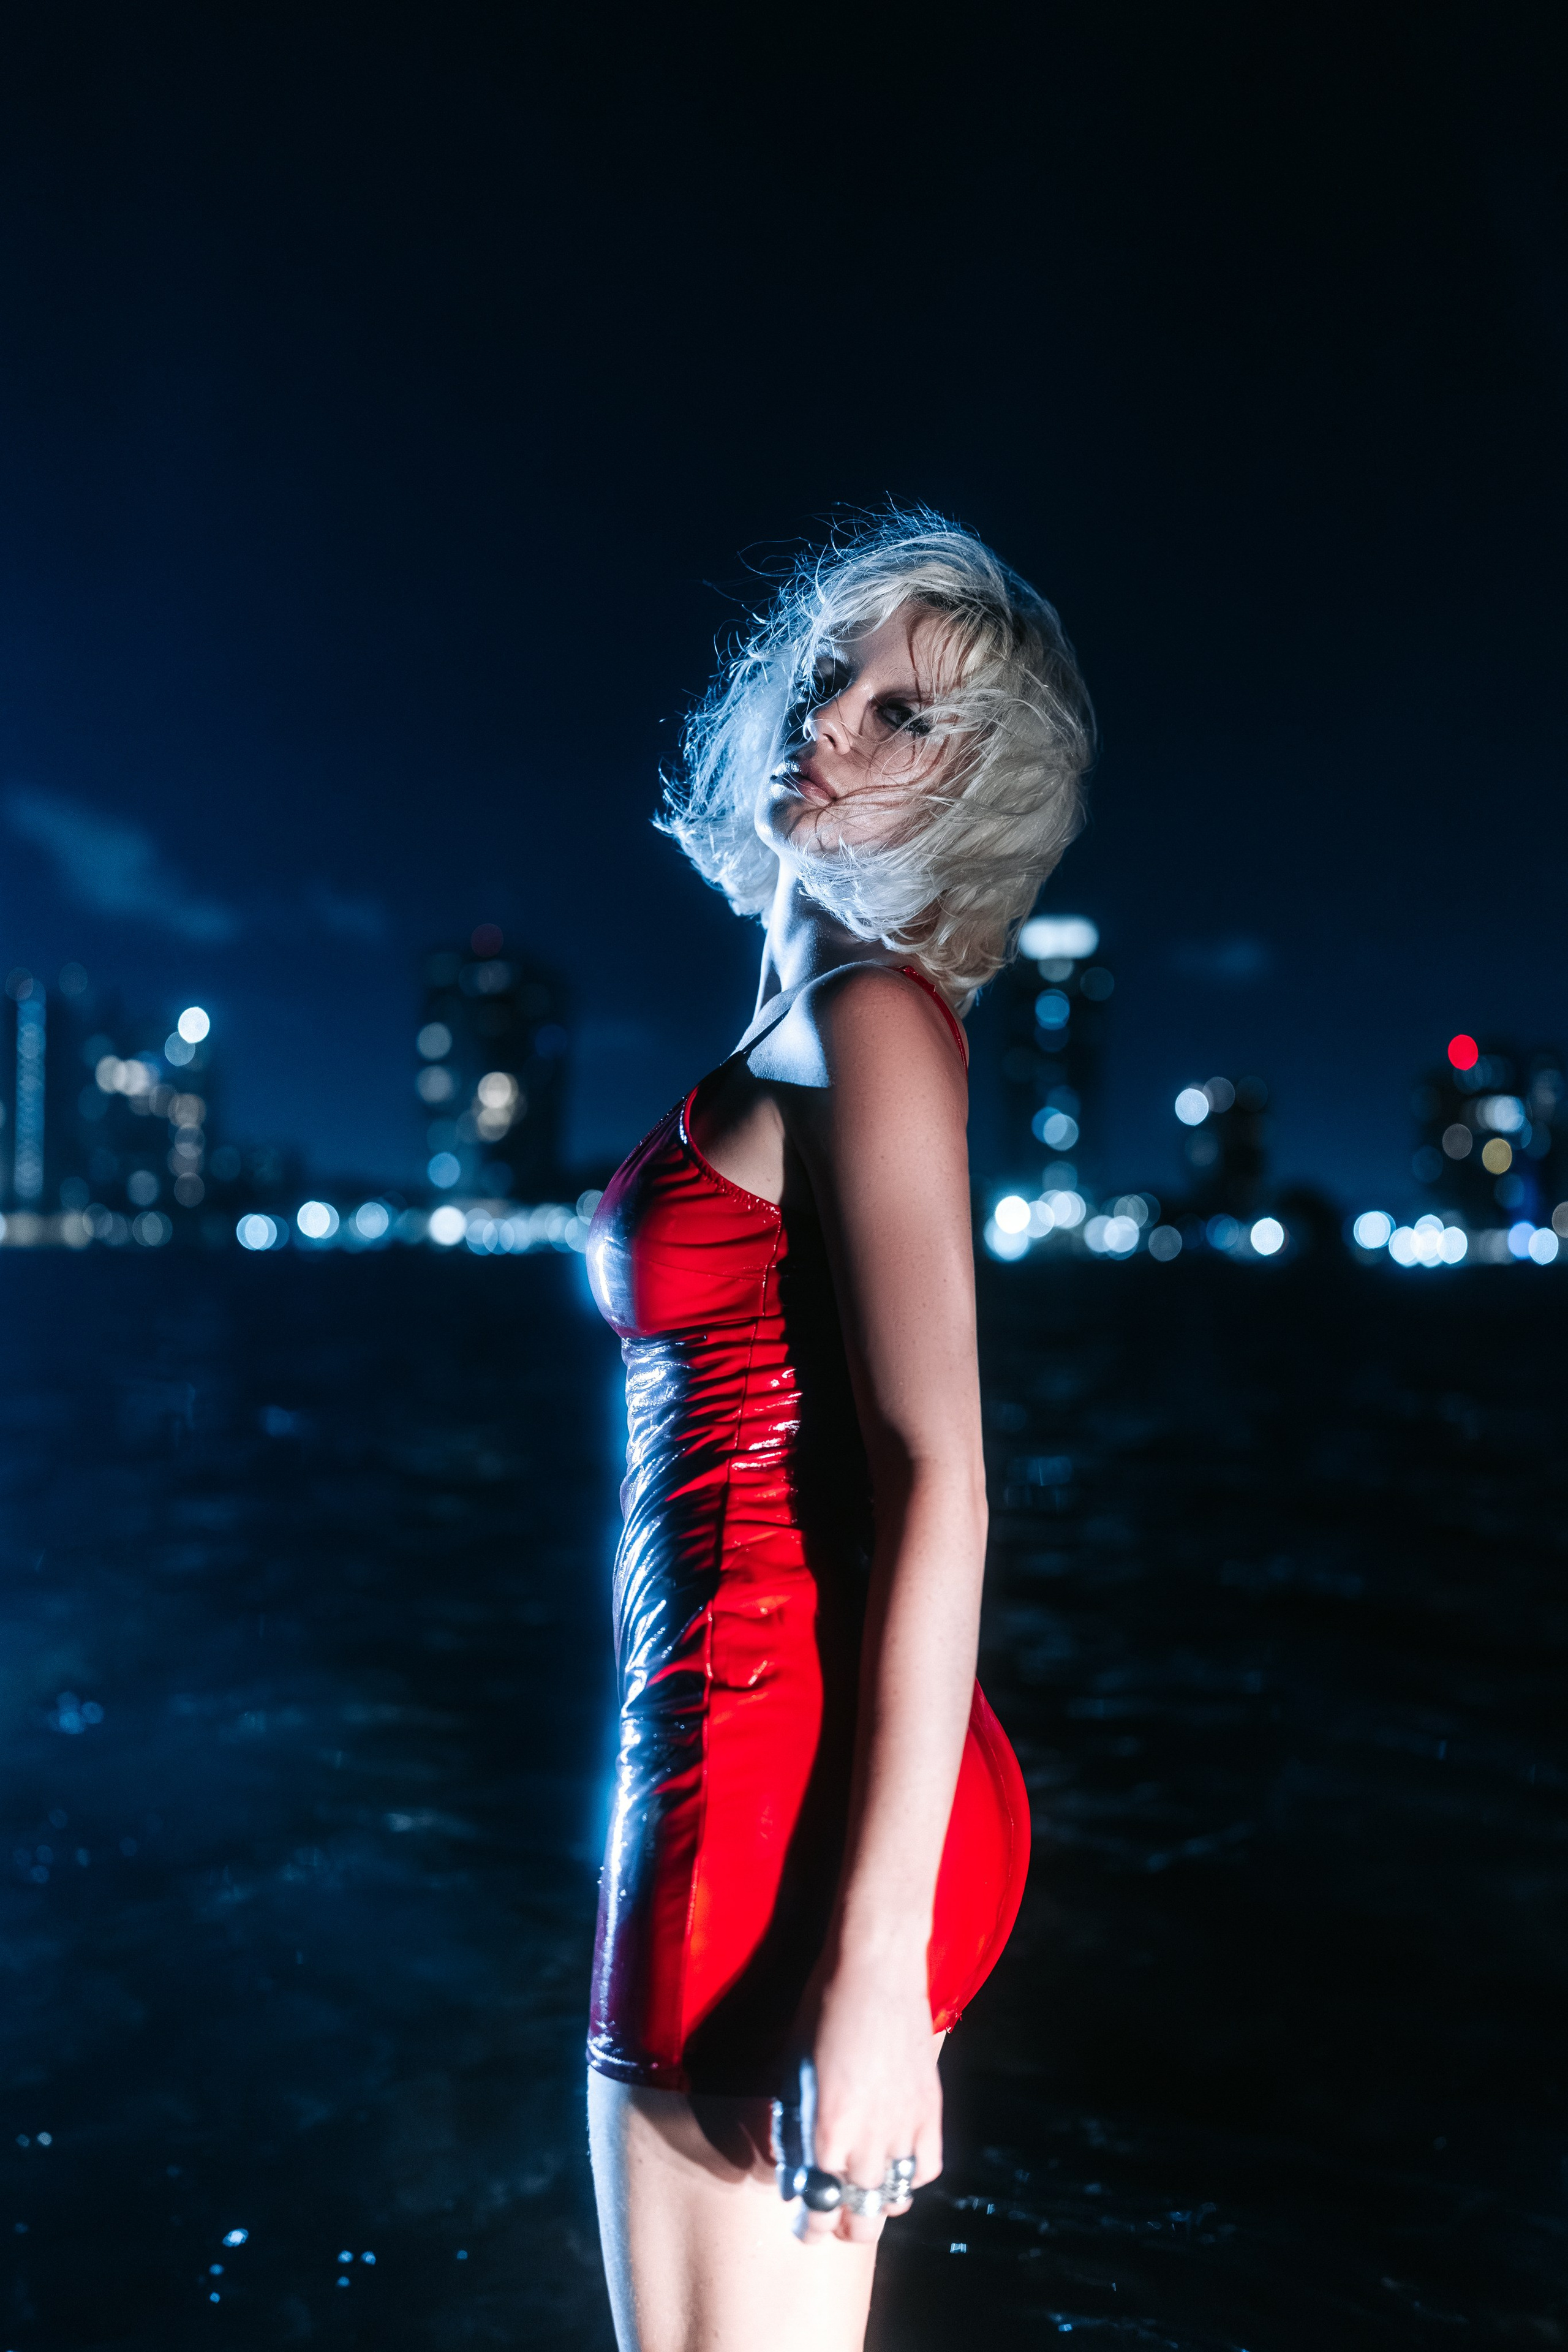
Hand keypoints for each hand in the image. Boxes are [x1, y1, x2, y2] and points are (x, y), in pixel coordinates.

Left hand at [795, 1948, 943, 2246]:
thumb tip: (792, 2166)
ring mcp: (905, 2128)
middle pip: (861, 2217)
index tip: (805, 2229)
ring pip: (895, 2200)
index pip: (818, 2206)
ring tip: (865, 2194)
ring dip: (877, 2205)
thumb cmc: (822, 2011)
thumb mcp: (792, 2069)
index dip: (810, 2227)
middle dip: (844, 2227)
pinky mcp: (931, 2111)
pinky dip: (911, 2175)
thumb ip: (793, 2125)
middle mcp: (868, 2141)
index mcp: (827, 2132)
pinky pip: (926, 2167)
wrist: (876, 1971)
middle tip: (835, 2220)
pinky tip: (897, 2163)